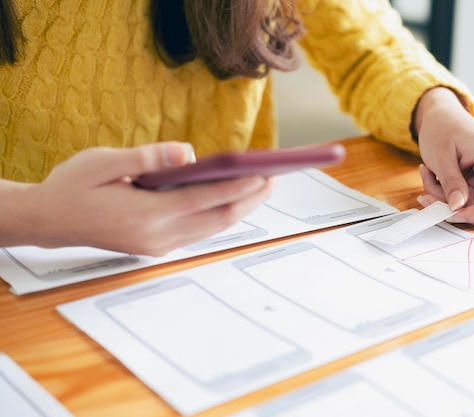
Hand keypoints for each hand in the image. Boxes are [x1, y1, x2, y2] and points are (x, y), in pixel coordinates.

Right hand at [2, 142, 271, 255]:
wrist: (50, 221)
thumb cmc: (74, 186)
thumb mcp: (103, 163)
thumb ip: (147, 159)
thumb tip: (189, 153)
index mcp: (143, 213)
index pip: (203, 199)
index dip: (237, 186)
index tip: (264, 174)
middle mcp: (156, 235)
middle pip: (217, 219)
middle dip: (249, 200)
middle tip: (274, 180)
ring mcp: (158, 245)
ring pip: (212, 229)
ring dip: (239, 209)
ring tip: (262, 188)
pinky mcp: (156, 247)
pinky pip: (199, 232)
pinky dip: (220, 215)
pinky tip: (232, 200)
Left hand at [414, 87, 473, 222]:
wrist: (441, 115)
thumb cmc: (443, 126)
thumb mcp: (441, 156)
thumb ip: (451, 183)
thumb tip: (458, 207)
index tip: (451, 214)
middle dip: (450, 202)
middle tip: (425, 193)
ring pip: (469, 202)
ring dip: (443, 195)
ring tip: (429, 174)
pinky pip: (464, 195)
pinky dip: (445, 191)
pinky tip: (434, 175)